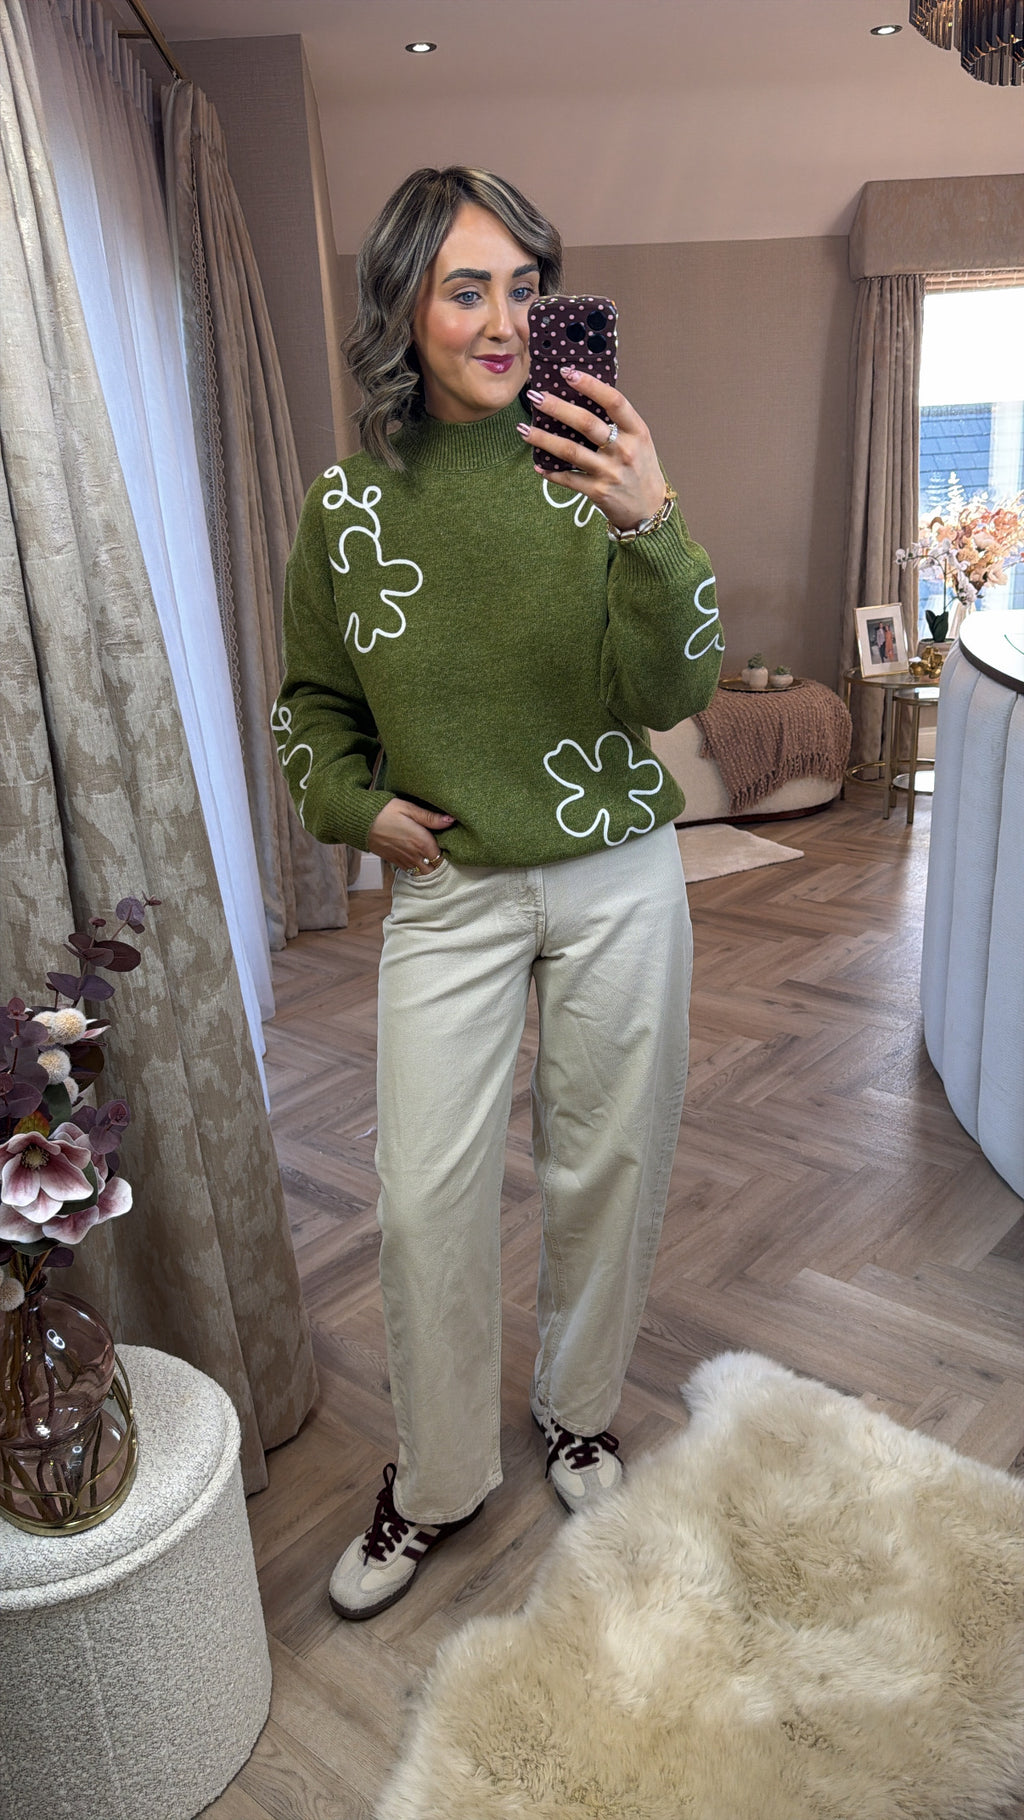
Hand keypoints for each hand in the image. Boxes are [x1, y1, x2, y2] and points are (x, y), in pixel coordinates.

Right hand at [368, 798, 454, 873]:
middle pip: (434, 869)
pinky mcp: (394, 862)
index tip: (449, 845)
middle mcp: (414, 856)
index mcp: (422, 842)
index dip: (447, 853)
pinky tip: (417, 858)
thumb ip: (431, 817)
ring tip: (431, 858)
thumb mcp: (409, 808)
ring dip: (428, 868)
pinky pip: (410, 872)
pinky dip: (416, 868)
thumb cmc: (385, 811)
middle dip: (439, 864)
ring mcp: (403, 861)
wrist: (360, 821)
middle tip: (441, 853)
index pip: (442, 857)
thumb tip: (451, 820)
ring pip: (423, 873)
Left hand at [518, 368, 666, 532]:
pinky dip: (551, 473)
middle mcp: (624, 450)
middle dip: (557, 408)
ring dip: (543, 439)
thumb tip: (584, 396)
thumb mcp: (639, 441)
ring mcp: (610, 472)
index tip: (568, 373)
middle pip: (586, 423)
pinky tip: (538, 466)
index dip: (591, 385)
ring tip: (523, 429)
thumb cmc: (641, 469)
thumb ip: (618, 422)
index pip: (614, 402)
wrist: (649, 509)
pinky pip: (568, 479)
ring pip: (570, 451)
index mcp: (637, 432)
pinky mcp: (598, 491)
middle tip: (536, 397)